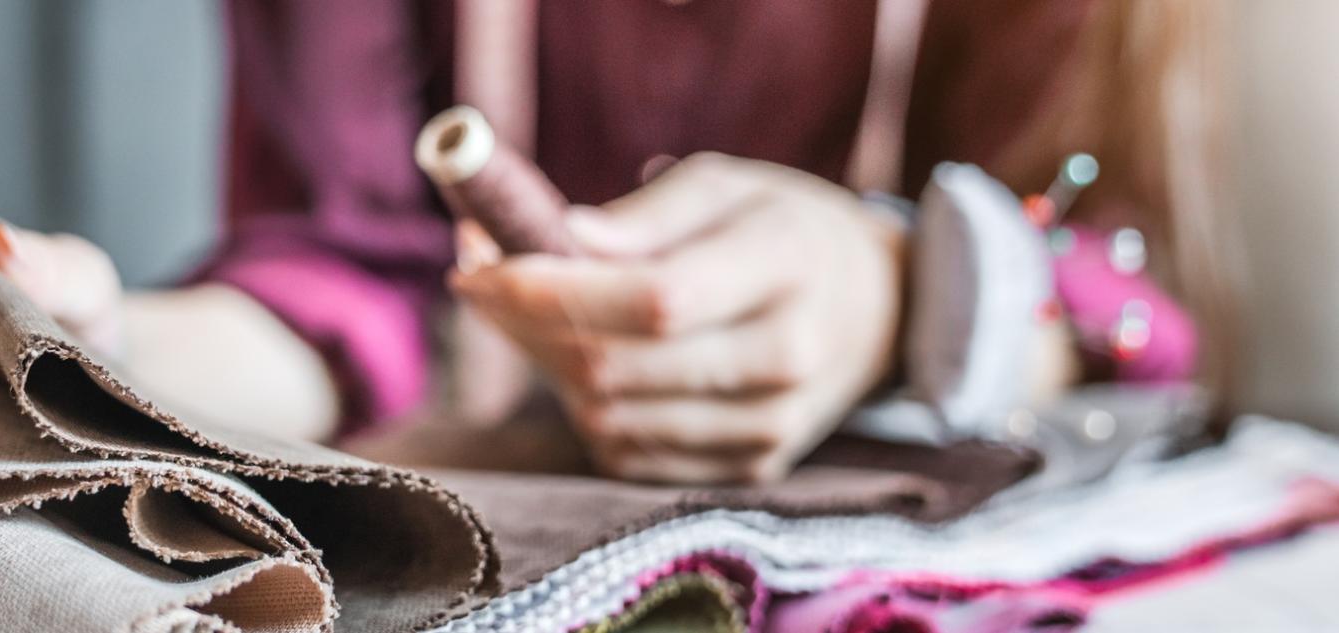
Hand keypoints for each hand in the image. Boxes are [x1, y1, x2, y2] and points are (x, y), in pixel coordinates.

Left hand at [451, 153, 903, 483]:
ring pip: (610, 417)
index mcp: (786, 265)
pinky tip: (583, 360)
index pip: (654, 298)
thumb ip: (643, 214)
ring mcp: (771, 426)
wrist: (880, 310)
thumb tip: (558, 238)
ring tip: (532, 314)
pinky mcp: (749, 470)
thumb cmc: (780, 231)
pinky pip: (628, 454)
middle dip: (525, 324)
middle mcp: (787, 356)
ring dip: (546, 366)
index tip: (478, 264)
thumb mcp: (725, 187)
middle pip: (618, 364)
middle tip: (482, 280)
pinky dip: (585, 408)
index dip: (551, 289)